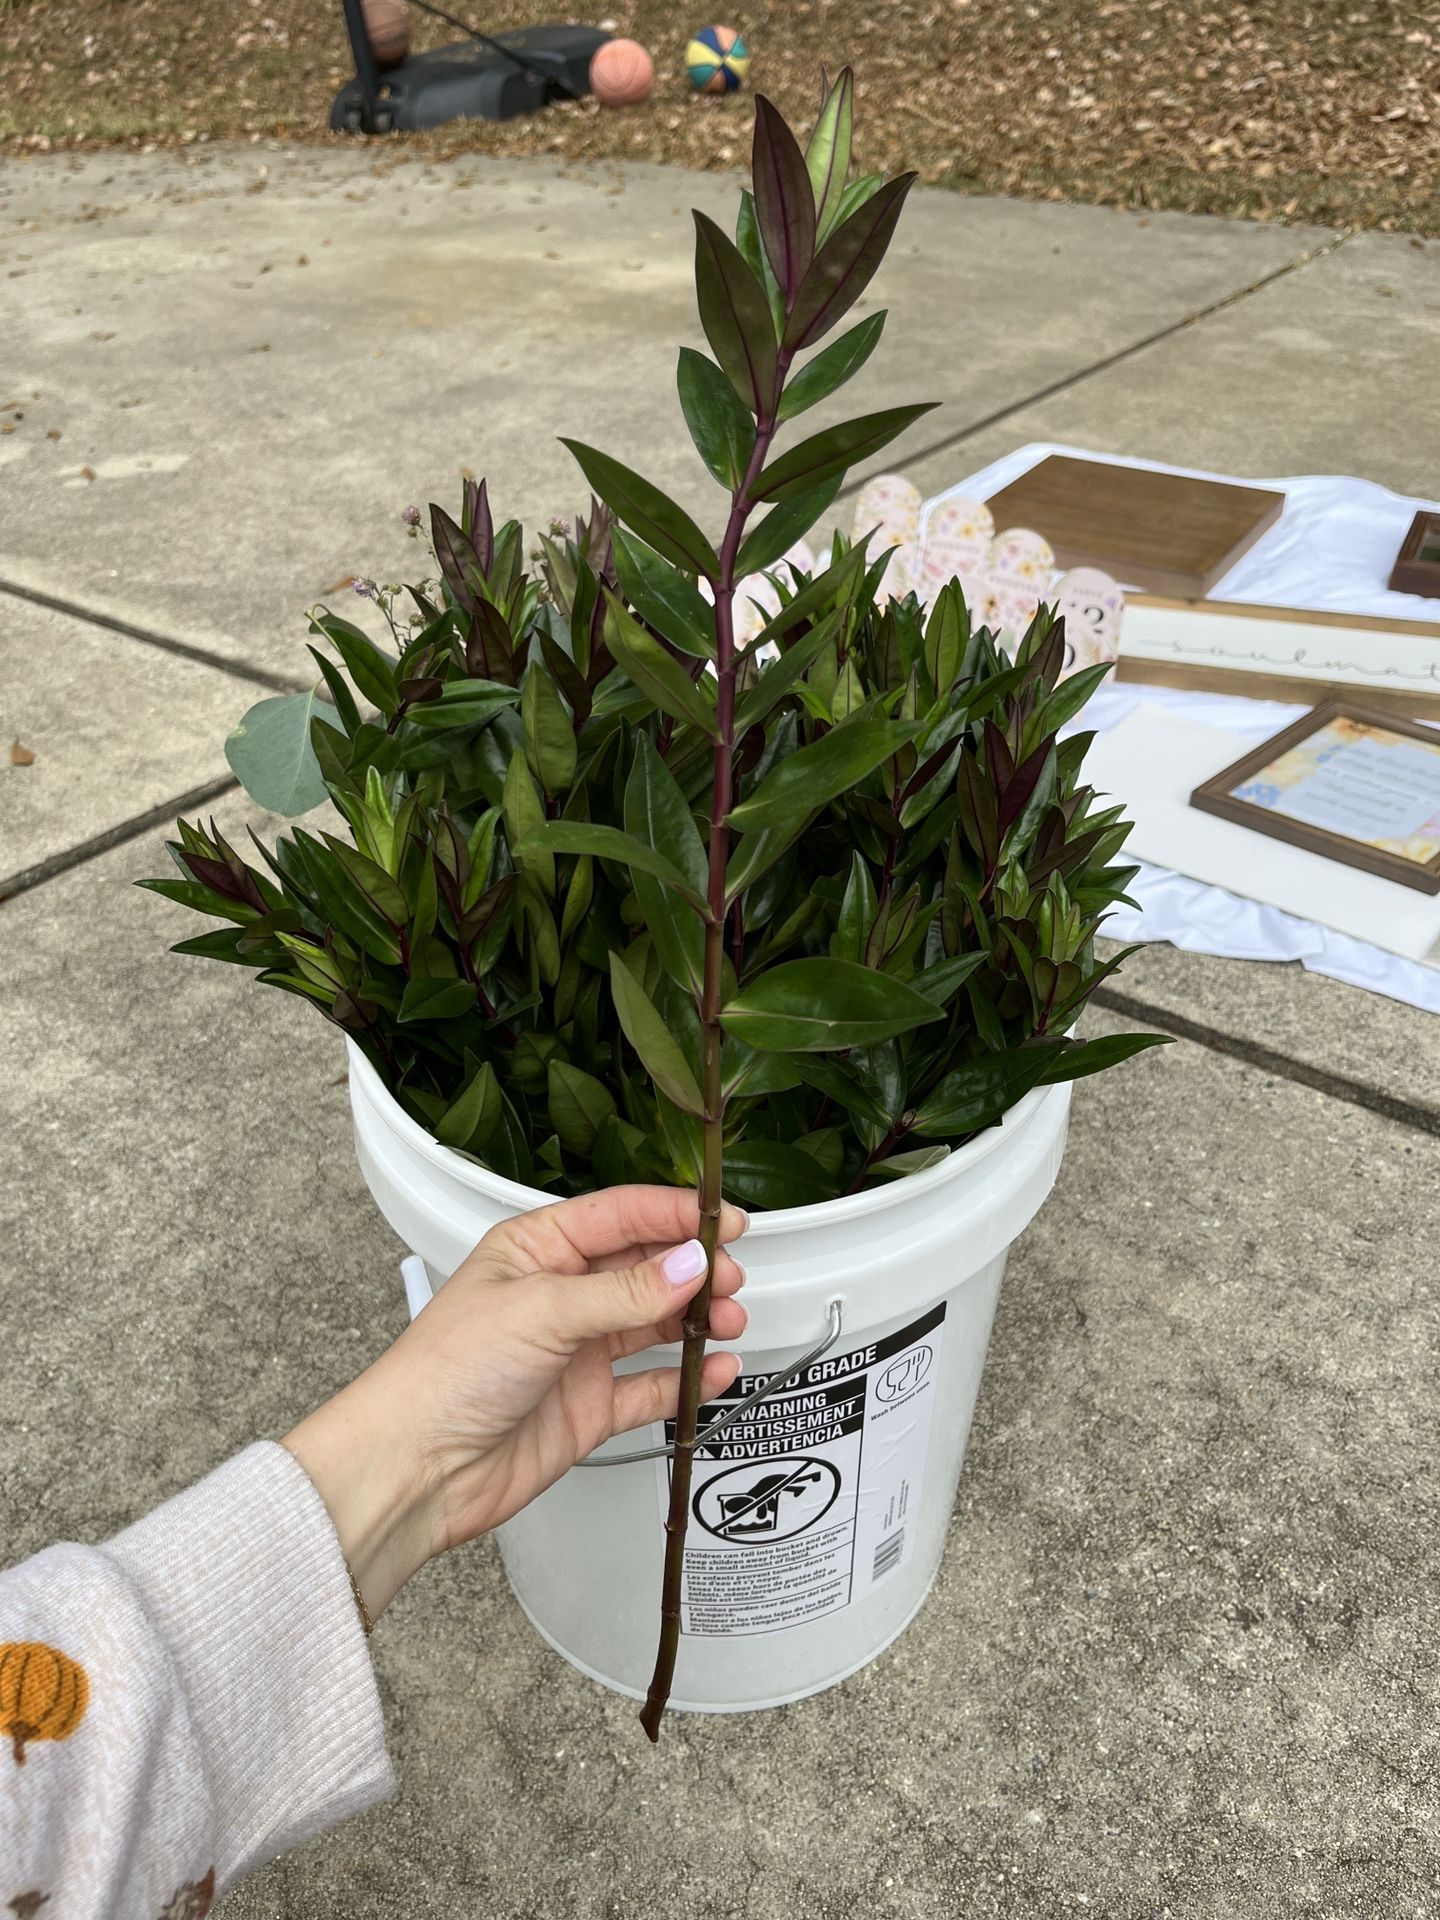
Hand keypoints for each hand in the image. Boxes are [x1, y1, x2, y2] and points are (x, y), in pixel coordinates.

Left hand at [284, 1187, 748, 1619]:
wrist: (416, 1469)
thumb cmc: (444, 1374)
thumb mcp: (542, 1311)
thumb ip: (624, 1291)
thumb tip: (689, 1264)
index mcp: (536, 1249)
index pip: (619, 1216)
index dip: (675, 1214)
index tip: (726, 1220)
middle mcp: (559, 1295)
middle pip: (644, 1267)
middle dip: (693, 1268)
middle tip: (731, 1278)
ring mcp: (575, 1352)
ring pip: (653, 1324)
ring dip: (695, 1320)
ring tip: (729, 1321)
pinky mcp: (587, 1407)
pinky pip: (650, 1386)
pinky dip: (686, 1379)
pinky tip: (714, 1371)